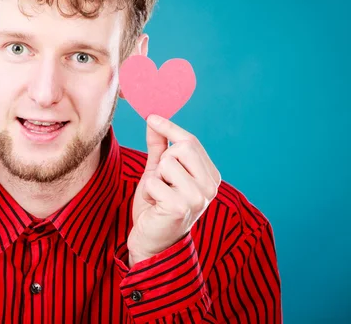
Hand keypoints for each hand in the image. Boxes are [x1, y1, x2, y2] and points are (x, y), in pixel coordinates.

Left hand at [127, 114, 220, 266]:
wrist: (151, 241)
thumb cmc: (156, 206)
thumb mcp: (158, 172)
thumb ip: (159, 147)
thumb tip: (154, 120)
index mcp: (210, 176)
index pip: (191, 142)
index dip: (170, 127)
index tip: (151, 116)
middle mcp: (211, 186)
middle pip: (182, 147)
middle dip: (163, 161)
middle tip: (161, 182)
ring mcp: (199, 197)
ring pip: (166, 164)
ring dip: (154, 179)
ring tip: (158, 196)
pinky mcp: (181, 206)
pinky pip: (154, 181)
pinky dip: (148, 191)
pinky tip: (155, 206)